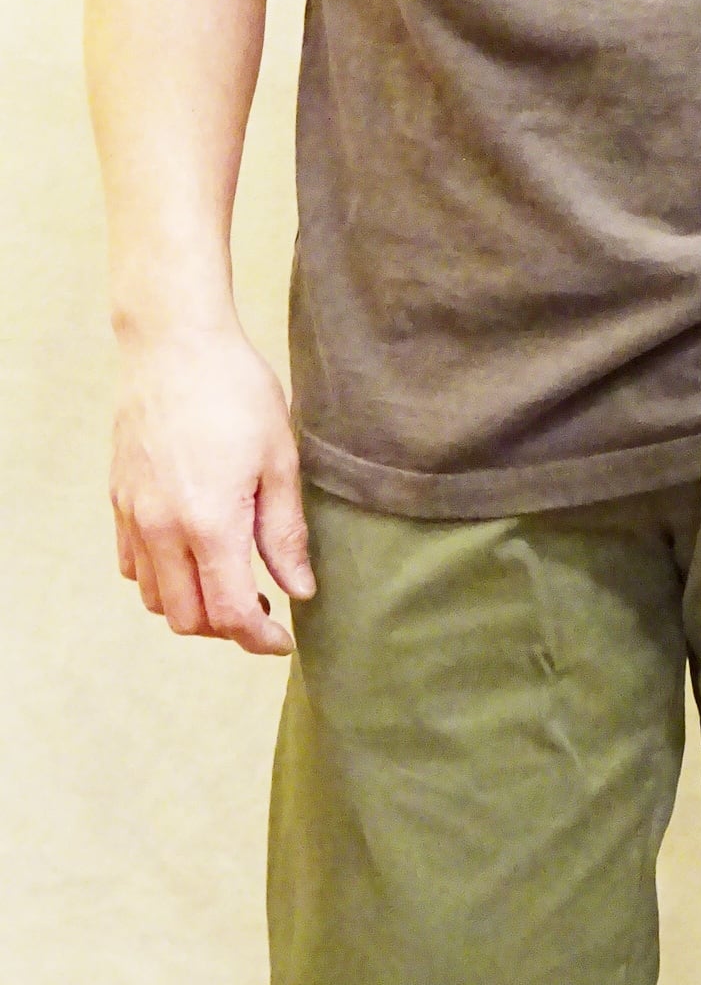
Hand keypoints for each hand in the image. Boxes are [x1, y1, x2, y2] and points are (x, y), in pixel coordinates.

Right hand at [109, 321, 314, 656]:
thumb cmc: (236, 393)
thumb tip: (298, 589)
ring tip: (232, 579)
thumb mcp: (280, 461)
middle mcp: (161, 529)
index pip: (229, 613)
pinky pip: (133, 565)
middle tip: (264, 605)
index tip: (283, 639)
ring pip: (155, 598)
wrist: (173, 344)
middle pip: (187, 618)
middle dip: (227, 627)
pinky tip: (195, 554)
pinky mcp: (118, 499)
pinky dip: (163, 579)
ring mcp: (133, 516)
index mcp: (208, 523)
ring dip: (193, 605)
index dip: (259, 639)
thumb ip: (285, 533)